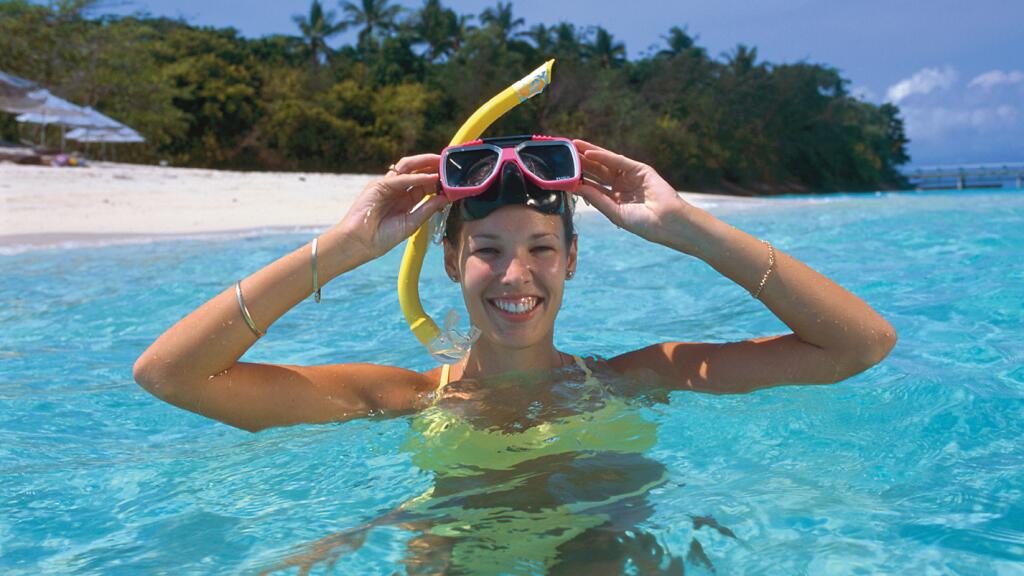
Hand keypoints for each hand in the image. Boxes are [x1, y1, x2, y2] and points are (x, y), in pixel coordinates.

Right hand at [337, 154, 447, 260]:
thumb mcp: (411, 223)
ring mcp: (387, 186)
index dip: (439, 181)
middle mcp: (397, 190)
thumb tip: (445, 198)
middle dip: (433, 166)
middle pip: (417, 171)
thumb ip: (427, 209)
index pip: (425, 184)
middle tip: (450, 164)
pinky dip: (415, 177)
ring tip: (440, 162)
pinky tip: (429, 178)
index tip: (454, 180)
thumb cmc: (382, 237)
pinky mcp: (378, 186)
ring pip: (407, 167)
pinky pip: (399, 178)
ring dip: (424, 163)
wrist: (360, 244)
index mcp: (405, 200)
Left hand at [573, 140, 690, 246]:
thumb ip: (596, 198)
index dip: (579, 179)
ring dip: (590, 154)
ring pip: (606, 163)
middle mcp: (621, 186)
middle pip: (597, 172)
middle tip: (565, 155)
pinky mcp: (640, 169)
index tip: (562, 174)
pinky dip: (604, 156)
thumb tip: (576, 187)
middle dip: (582, 163)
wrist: (666, 223)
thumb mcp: (614, 212)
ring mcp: (631, 176)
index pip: (593, 186)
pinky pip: (619, 161)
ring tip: (574, 147)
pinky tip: (590, 153)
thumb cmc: (643, 224)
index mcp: (615, 199)